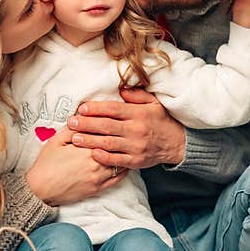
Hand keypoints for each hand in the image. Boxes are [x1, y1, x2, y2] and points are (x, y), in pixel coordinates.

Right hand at [25, 127, 127, 206]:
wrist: (40, 189)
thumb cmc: (46, 164)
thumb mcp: (56, 141)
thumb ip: (73, 129)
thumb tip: (83, 119)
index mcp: (86, 149)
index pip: (105, 134)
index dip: (111, 126)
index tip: (114, 120)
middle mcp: (96, 163)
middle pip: (115, 147)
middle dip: (120, 139)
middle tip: (125, 131)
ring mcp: (99, 177)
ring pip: (119, 162)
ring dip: (123, 153)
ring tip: (127, 146)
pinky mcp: (98, 188)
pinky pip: (118, 178)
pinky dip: (124, 169)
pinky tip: (124, 163)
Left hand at [68, 88, 185, 168]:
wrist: (177, 143)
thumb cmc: (161, 120)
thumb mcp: (153, 103)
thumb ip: (136, 95)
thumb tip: (120, 89)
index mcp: (138, 113)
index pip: (113, 109)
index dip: (95, 108)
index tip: (81, 108)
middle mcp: (136, 130)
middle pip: (106, 126)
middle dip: (86, 124)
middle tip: (72, 123)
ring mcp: (136, 146)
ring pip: (108, 143)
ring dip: (89, 141)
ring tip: (74, 138)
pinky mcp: (136, 161)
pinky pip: (116, 160)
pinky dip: (103, 157)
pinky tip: (92, 153)